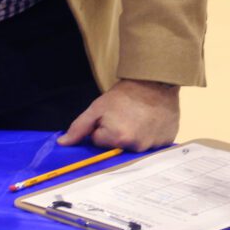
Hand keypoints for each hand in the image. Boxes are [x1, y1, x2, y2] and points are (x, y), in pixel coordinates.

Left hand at [58, 79, 178, 150]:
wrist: (156, 81)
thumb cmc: (125, 94)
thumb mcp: (98, 107)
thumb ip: (79, 127)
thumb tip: (63, 143)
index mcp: (117, 139)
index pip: (100, 143)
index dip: (102, 129)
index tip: (112, 117)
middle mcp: (136, 147)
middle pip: (118, 148)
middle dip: (118, 136)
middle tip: (126, 118)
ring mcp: (153, 145)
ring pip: (136, 147)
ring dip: (135, 137)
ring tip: (139, 119)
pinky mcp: (166, 142)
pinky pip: (154, 146)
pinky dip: (151, 137)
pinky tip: (151, 123)